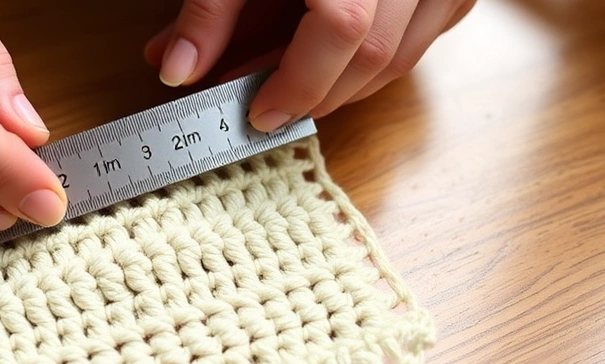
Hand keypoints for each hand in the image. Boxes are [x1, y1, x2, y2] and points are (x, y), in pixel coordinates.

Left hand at [145, 0, 477, 130]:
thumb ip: (210, 8)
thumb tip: (177, 71)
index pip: (342, 30)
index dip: (299, 82)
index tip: (257, 112)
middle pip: (376, 55)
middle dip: (316, 94)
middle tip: (265, 105)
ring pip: (404, 54)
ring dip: (346, 83)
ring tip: (291, 82)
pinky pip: (427, 32)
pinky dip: (381, 55)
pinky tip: (337, 56)